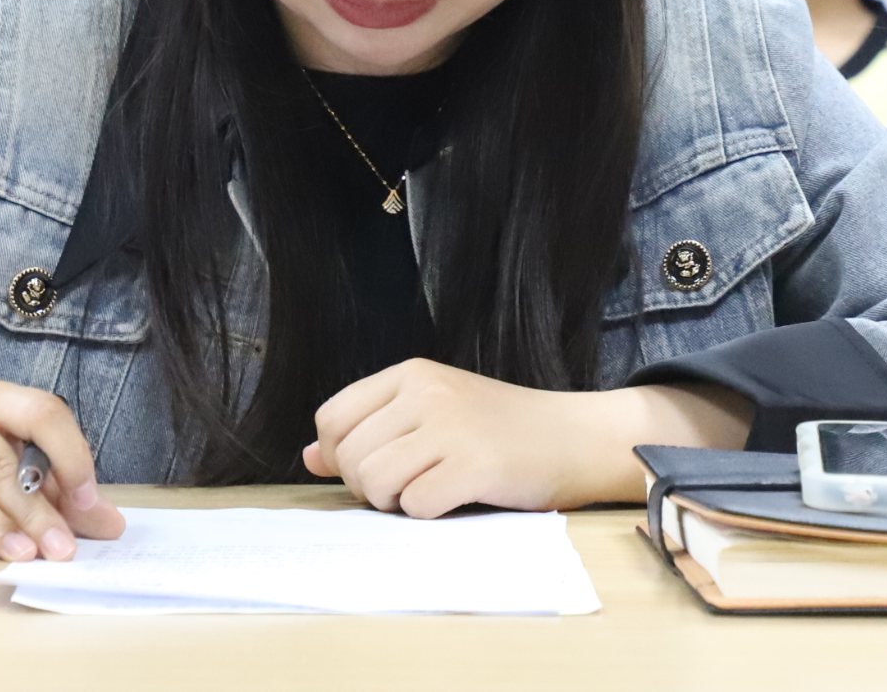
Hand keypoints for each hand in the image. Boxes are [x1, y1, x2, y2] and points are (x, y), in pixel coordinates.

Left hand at [302, 358, 749, 517]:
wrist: (577, 438)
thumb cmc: (502, 430)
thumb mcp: (433, 413)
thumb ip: (373, 430)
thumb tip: (310, 456)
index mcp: (411, 373)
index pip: (333, 417)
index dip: (342, 454)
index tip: (376, 467)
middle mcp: (426, 392)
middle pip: (350, 455)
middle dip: (368, 486)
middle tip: (408, 487)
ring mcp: (451, 426)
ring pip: (375, 481)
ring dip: (395, 502)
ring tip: (429, 492)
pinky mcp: (475, 465)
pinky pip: (416, 505)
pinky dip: (428, 514)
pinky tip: (455, 499)